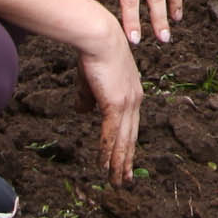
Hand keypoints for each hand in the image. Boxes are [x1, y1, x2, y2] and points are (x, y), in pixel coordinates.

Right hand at [74, 16, 143, 180]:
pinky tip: (104, 165)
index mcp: (131, 93)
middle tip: (124, 180)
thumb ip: (88, 97)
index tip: (125, 159)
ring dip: (118, 163)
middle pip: (130, 137)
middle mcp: (134, 101)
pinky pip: (111, 133)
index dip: (127, 144)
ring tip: (116, 181)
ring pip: (123, 140)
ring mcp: (127, 103)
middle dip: (126, 160)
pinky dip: (108, 151)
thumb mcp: (90, 80)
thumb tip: (82, 112)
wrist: (98, 36)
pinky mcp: (116, 103)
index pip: (130, 125)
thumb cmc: (93, 52)